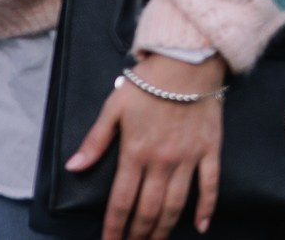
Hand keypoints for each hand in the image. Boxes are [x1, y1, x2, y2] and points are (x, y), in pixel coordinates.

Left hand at [69, 55, 225, 238]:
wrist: (188, 63)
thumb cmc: (148, 83)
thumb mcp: (113, 107)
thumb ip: (95, 140)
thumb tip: (73, 167)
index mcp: (135, 153)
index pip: (121, 202)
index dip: (113, 228)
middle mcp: (162, 161)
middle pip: (148, 209)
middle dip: (138, 234)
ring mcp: (188, 158)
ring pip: (176, 203)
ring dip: (164, 229)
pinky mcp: (210, 149)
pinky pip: (210, 184)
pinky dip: (207, 207)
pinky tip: (201, 226)